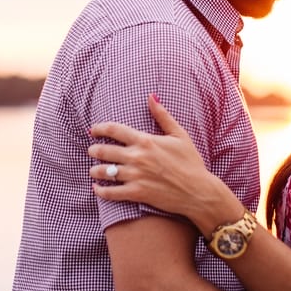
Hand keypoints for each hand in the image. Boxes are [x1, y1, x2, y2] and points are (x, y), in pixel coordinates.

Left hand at [89, 99, 227, 230]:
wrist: (198, 191)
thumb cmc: (191, 162)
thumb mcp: (180, 135)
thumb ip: (162, 116)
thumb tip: (151, 96)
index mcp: (146, 140)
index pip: (114, 130)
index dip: (99, 128)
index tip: (93, 130)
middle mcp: (137, 157)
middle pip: (104, 150)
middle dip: (94, 150)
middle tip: (92, 150)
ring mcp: (135, 176)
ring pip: (104, 171)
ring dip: (94, 170)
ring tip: (93, 170)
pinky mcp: (136, 193)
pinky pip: (111, 192)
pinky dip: (100, 191)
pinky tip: (97, 188)